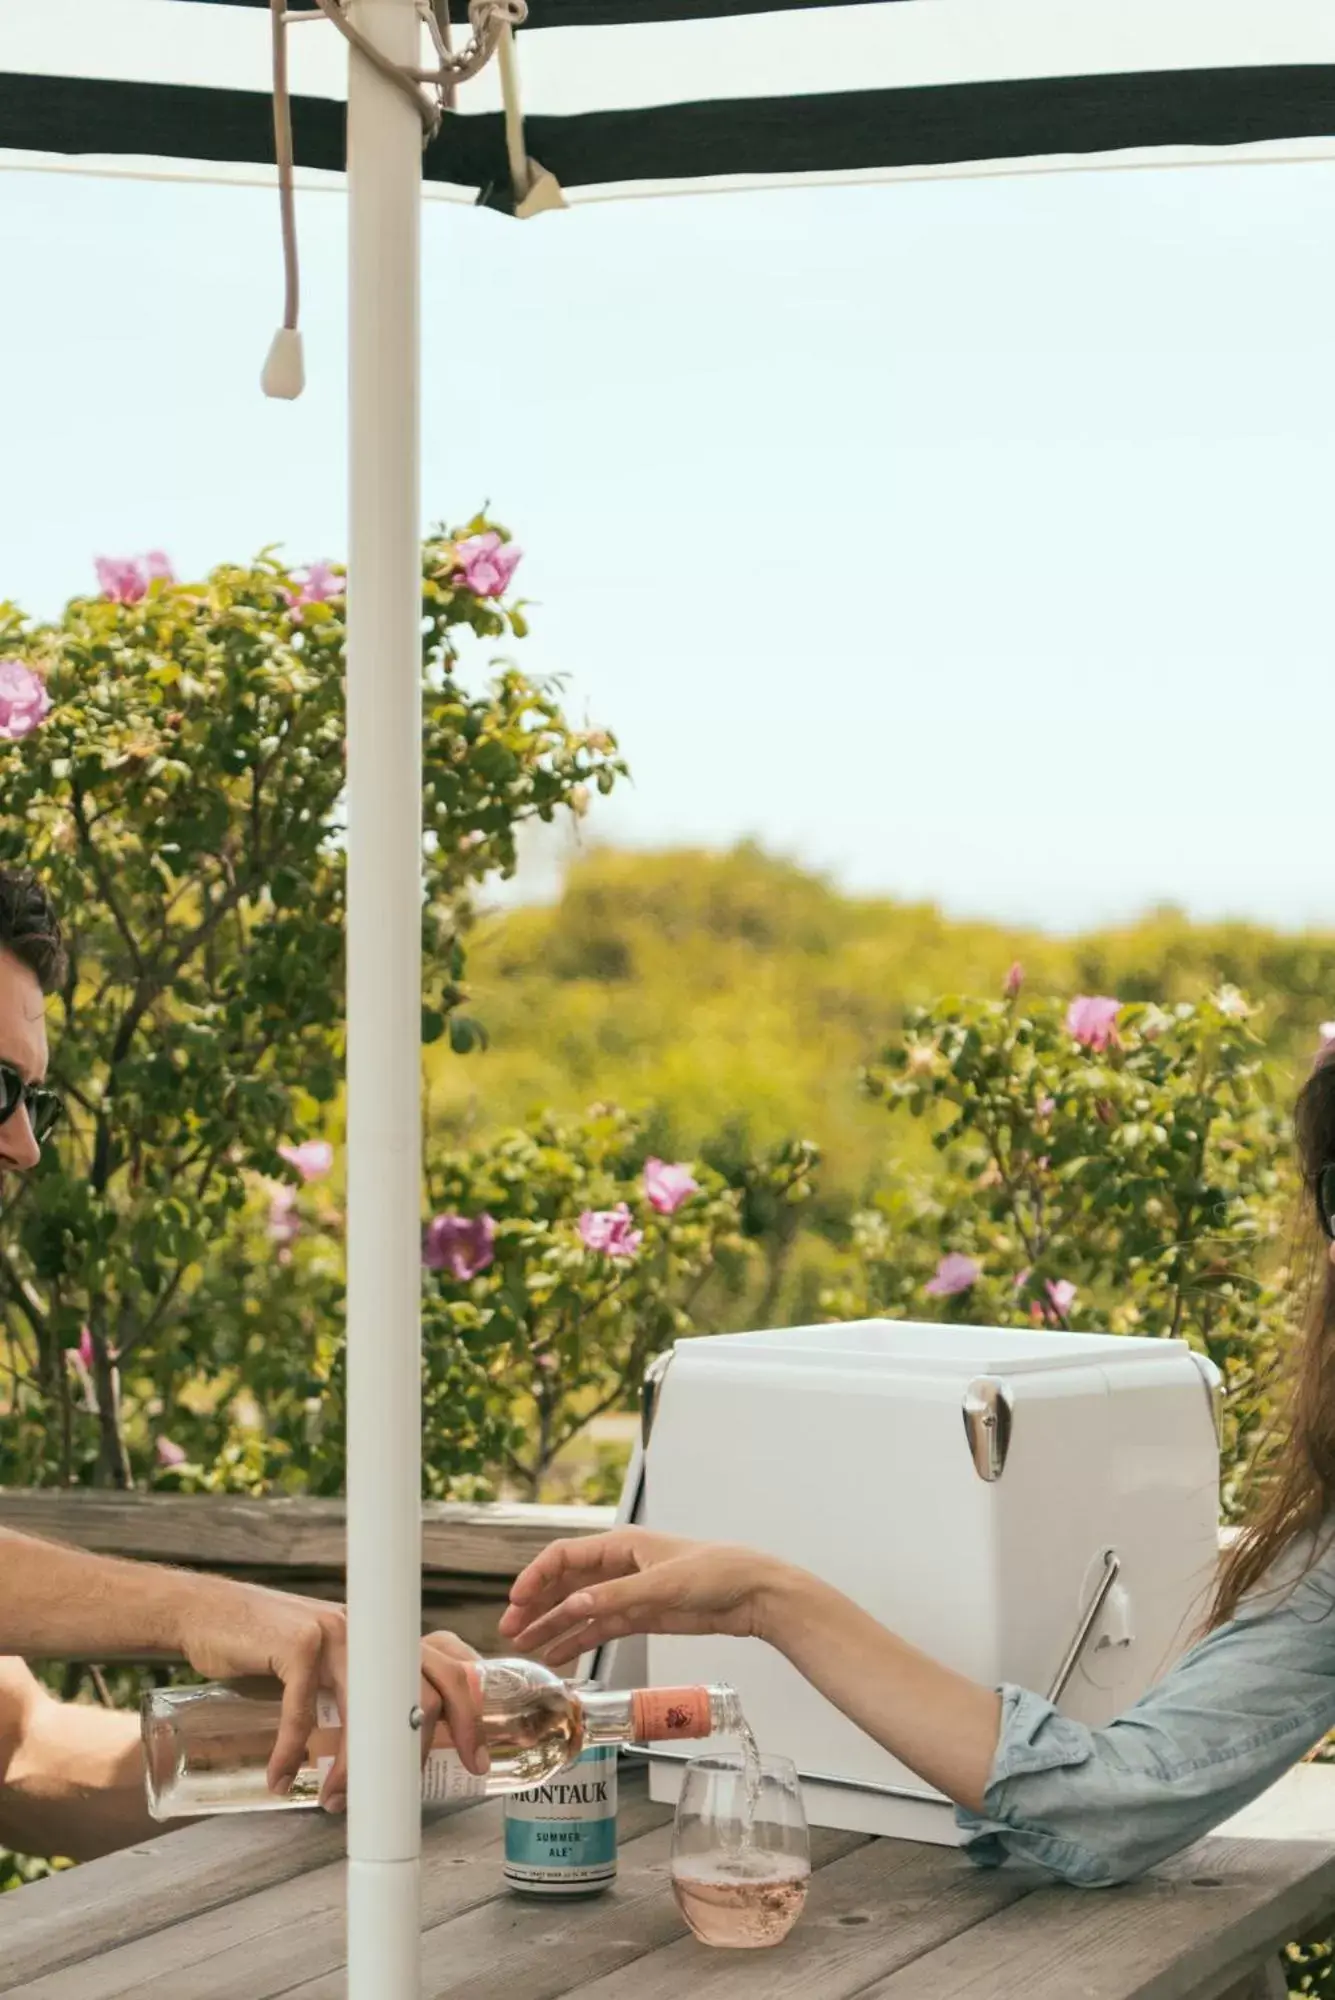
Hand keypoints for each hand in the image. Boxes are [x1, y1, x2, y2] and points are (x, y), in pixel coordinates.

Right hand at [169, 1574, 484, 1810]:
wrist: (208, 1614)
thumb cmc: (267, 1647)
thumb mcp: (326, 1665)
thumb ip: (355, 1691)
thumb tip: (381, 1754)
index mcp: (383, 1637)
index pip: (447, 1668)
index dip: (468, 1714)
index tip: (475, 1759)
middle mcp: (369, 1630)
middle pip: (422, 1691)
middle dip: (420, 1752)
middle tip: (403, 1798)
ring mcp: (336, 1633)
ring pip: (367, 1710)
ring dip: (350, 1769)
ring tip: (334, 1803)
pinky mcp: (297, 1642)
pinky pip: (303, 1711)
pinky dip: (290, 1752)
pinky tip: (279, 1778)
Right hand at [498, 1528, 781, 1667]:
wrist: (754, 1594)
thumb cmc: (716, 1572)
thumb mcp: (663, 1585)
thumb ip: (617, 1597)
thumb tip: (574, 1605)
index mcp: (622, 1545)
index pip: (564, 1556)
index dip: (536, 1577)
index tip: (516, 1602)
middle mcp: (619, 1567)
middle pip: (565, 1584)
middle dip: (536, 1606)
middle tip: (510, 1632)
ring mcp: (629, 1593)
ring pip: (579, 1610)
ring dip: (552, 1627)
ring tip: (526, 1650)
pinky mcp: (642, 1617)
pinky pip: (600, 1629)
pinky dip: (578, 1641)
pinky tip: (558, 1656)